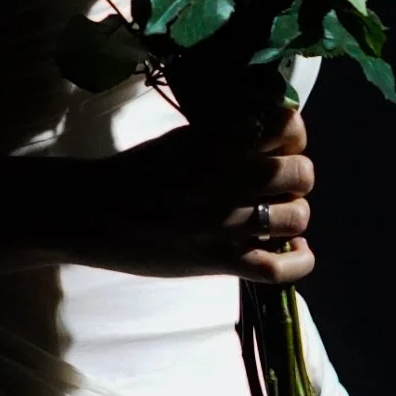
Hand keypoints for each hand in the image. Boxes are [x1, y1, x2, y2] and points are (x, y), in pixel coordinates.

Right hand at [68, 106, 314, 284]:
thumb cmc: (137, 170)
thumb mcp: (184, 137)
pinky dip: (299, 262)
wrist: (95, 212)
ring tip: (278, 215)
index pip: (287, 126)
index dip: (293, 135)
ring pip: (297, 217)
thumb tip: (269, 140)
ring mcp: (226, 222)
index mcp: (218, 141)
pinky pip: (279, 269)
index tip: (280, 144)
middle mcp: (228, 178)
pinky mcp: (219, 261)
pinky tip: (297, 251)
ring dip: (294, 215)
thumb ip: (226, 137)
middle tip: (279, 183)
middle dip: (297, 175)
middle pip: (301, 173)